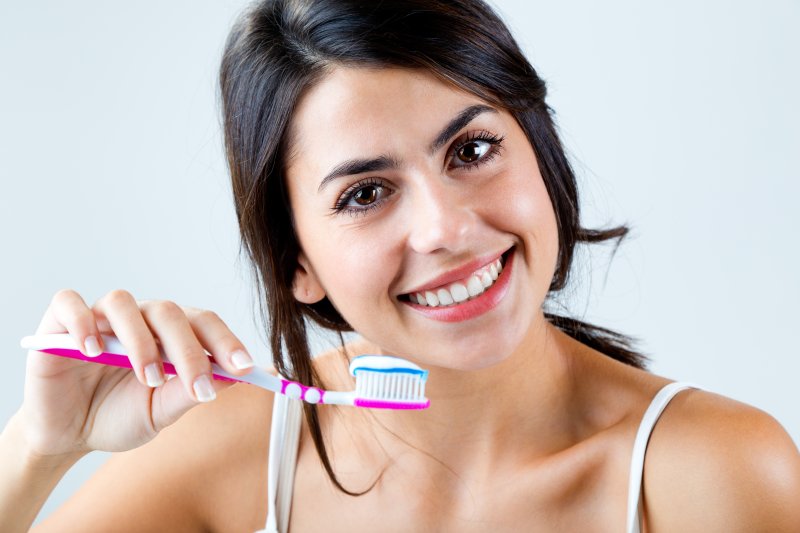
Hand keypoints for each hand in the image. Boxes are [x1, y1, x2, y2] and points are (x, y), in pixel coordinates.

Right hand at [19, 289, 254, 457]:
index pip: (203, 324)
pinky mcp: (58, 324)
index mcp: (169, 334)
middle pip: (169, 313)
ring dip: (141, 341)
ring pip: (124, 304)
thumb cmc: (117, 416)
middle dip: (189, 350)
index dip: (226, 342)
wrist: (67, 434)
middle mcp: (139, 319)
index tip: (246, 369)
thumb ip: (187, 394)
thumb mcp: (158, 413)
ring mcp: (100, 318)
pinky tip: (92, 351)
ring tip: (148, 378)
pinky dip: (82, 322)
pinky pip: (69, 303)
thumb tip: (234, 379)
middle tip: (199, 387)